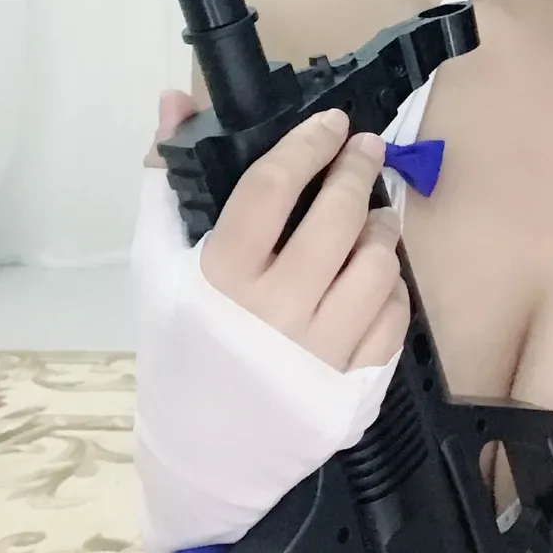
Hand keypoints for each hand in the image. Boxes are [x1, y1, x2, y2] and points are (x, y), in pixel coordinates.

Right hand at [145, 90, 410, 371]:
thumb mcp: (159, 268)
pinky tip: (376, 276)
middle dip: (357, 172)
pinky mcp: (353, 384)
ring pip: (378, 265)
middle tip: (366, 151)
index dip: (307, 146)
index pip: (271, 188)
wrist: (202, 452)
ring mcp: (319, 350)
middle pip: (336, 218)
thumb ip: (166, 182)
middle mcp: (275, 311)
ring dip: (382, 230)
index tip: (331, 124)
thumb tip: (174, 100)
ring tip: (374, 217)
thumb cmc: (182, 350)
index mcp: (222, 278)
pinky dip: (391, 289)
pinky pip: (394, 317)